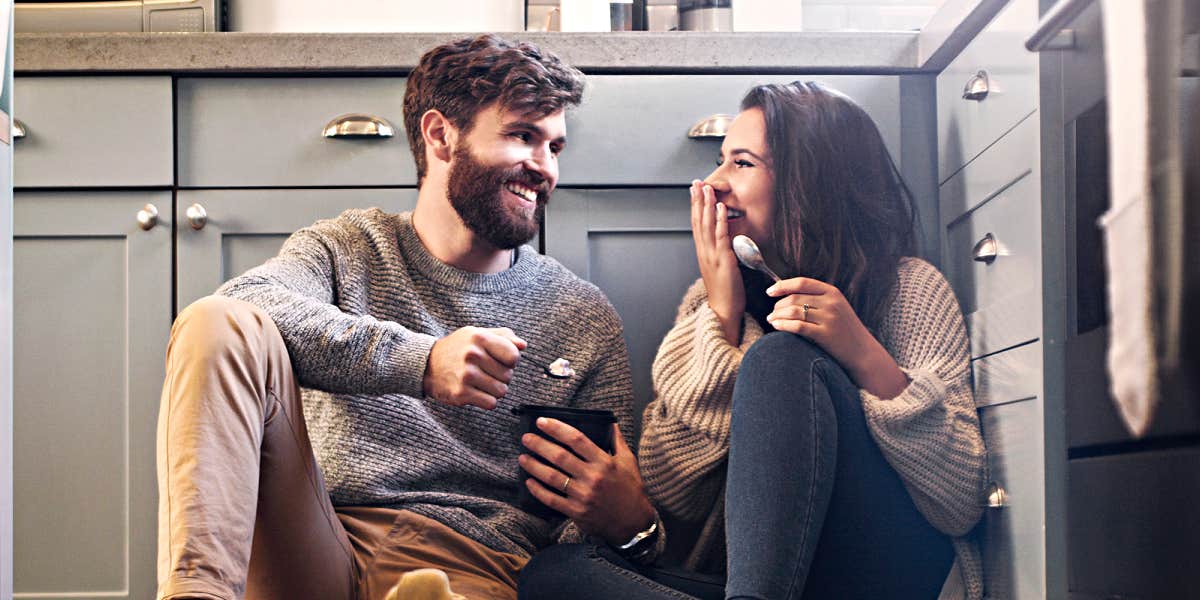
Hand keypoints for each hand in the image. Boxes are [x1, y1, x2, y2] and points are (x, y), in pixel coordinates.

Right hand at [422, 326, 525, 409]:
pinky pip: (491, 403)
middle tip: (486, 372)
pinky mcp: (461, 393)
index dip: (510, 360)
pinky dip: (487, 400)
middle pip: (508, 375)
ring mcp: (466, 375)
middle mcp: (472, 355)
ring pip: (501, 391)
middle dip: (501, 376)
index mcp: (479, 337)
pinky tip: (476, 392)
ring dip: (494, 390)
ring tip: (481, 382)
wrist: (426, 365)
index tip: (500, 360)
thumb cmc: (456, 349)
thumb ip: (503, 336)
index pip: (513, 356)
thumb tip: (523, 345)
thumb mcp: (477, 334)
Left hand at [520, 420, 655, 544]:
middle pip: (560, 457)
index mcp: (604, 462)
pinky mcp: (576, 512)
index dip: (557, 428)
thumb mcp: (629, 462)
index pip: (577, 439)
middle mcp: (592, 477)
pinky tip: (529, 481)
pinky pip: (552, 499)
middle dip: (539, 445)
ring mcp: (583, 495)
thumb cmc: (631, 490)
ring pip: (552, 477)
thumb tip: (610, 423)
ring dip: (534, 466)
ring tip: (523, 457)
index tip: (542, 421)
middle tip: (526, 438)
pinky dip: (538, 490)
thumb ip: (617, 441)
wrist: (633, 523)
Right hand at [690, 180, 744, 344]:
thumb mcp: (718, 269)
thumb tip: (722, 241)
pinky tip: (719, 207)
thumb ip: (718, 254)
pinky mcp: (723, 260)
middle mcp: (704, 252)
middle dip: (697, 200)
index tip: (694, 192)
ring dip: (706, 205)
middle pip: (698, 221)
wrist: (723, 311)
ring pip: (706, 225)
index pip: (696, 225)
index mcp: (702, 254)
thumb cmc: (724, 293)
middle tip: (696, 182)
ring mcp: (712, 255)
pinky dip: (719, 220)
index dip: (695, 207)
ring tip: (707, 188)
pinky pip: (720, 236)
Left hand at [766, 277, 907, 398]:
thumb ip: (817, 299)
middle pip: (795, 298)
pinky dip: (783, 325)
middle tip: (772, 313)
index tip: (770, 291)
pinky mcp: (825, 334)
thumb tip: (787, 295)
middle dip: (778, 305)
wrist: (863, 353)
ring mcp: (829, 318)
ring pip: (793, 311)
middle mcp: (831, 303)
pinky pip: (797, 326)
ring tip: (771, 320)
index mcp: (833, 292)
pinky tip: (776, 327)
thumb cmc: (845, 331)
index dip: (782, 285)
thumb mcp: (837, 308)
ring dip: (777, 315)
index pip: (802, 282)